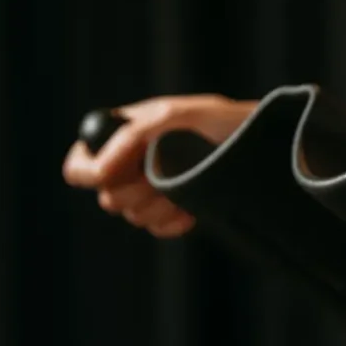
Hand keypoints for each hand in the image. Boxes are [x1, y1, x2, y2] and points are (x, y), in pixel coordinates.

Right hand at [62, 93, 255, 237]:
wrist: (264, 146)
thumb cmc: (221, 120)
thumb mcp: (175, 116)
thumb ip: (133, 136)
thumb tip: (103, 170)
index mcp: (124, 135)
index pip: (81, 164)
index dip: (88, 173)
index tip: (110, 176)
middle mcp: (133, 164)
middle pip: (107, 198)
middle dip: (137, 190)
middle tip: (163, 176)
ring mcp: (154, 190)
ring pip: (133, 215)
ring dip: (159, 205)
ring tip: (187, 187)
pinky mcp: (175, 211)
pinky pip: (157, 229)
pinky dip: (174, 221)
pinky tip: (193, 208)